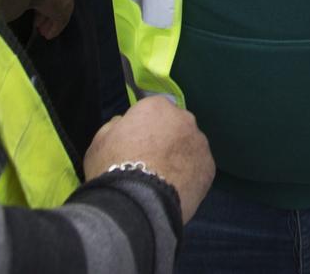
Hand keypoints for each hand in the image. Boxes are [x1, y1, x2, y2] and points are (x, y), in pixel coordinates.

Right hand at [83, 95, 215, 223]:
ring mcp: (200, 143)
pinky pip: (198, 168)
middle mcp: (184, 119)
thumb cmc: (113, 168)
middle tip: (150, 162)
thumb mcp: (100, 142)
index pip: (151, 110)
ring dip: (179, 157)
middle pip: (174, 126)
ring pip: (189, 146)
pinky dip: (189, 176)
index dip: (141, 128)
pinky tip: (175, 190)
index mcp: (156, 107)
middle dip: (165, 139)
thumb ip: (115, 126)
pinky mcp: (209, 168)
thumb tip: (124, 124)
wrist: (138, 203)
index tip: (133, 144)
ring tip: (163, 180)